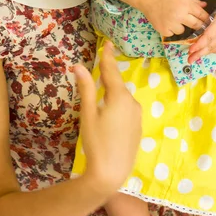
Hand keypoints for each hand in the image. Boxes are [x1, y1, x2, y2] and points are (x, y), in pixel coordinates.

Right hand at [74, 41, 141, 195]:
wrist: (112, 173)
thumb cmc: (96, 142)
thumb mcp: (88, 114)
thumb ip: (86, 88)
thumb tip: (77, 66)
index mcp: (119, 97)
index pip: (111, 71)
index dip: (107, 56)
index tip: (107, 43)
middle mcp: (132, 102)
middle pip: (117, 83)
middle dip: (109, 73)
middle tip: (103, 59)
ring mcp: (137, 115)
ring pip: (122, 96)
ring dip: (113, 89)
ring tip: (103, 83)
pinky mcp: (138, 126)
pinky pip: (127, 108)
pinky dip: (118, 102)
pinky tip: (110, 109)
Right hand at [137, 0, 208, 37]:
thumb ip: (194, 0)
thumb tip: (205, 6)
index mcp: (186, 5)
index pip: (202, 15)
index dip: (207, 18)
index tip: (209, 21)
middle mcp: (179, 16)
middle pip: (196, 25)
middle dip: (199, 25)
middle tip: (198, 24)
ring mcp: (171, 24)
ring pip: (183, 31)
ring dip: (183, 26)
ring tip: (177, 19)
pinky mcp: (163, 30)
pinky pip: (172, 33)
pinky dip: (172, 29)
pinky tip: (168, 21)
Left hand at [187, 0, 215, 62]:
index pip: (210, 35)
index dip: (200, 43)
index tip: (191, 49)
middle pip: (210, 45)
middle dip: (199, 52)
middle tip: (189, 59)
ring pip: (215, 47)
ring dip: (205, 53)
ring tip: (194, 59)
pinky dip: (215, 50)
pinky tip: (209, 52)